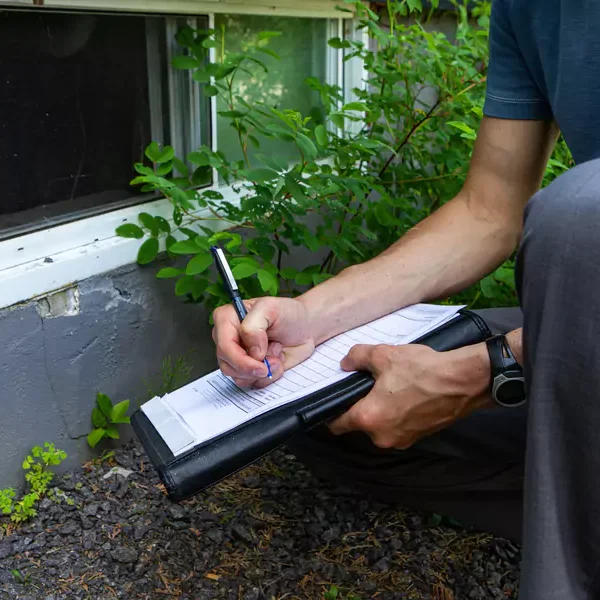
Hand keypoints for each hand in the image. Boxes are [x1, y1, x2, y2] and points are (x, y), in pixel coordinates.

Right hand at [212, 296, 314, 387]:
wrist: (305, 327)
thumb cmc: (288, 313)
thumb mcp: (270, 308)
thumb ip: (254, 327)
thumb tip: (252, 351)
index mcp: (227, 319)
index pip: (224, 345)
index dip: (241, 357)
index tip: (260, 357)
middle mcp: (229, 339)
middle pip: (228, 365)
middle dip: (253, 367)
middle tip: (273, 359)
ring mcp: (239, 356)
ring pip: (239, 377)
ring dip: (263, 371)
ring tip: (277, 355)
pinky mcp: (250, 370)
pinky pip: (252, 383)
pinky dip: (269, 377)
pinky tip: (277, 361)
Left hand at [329, 342, 490, 448]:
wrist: (463, 382)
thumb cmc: (423, 370)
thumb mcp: (383, 355)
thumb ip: (357, 357)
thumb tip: (345, 363)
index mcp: (369, 419)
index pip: (337, 424)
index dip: (331, 411)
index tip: (332, 400)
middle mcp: (382, 436)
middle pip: (359, 423)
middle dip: (360, 405)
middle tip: (366, 384)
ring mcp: (402, 440)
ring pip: (379, 425)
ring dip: (380, 409)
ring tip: (390, 386)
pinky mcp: (417, 437)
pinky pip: (397, 426)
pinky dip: (396, 413)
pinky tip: (405, 394)